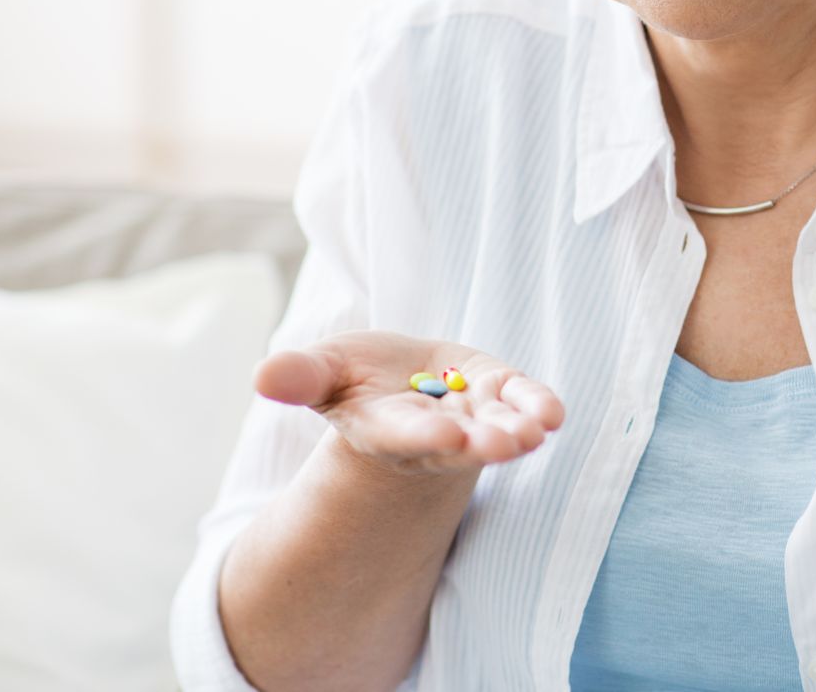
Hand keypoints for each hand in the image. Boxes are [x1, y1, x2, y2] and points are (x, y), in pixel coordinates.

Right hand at [254, 330, 564, 477]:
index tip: (447, 434)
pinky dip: (538, 406)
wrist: (400, 385)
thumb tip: (261, 376)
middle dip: (482, 443)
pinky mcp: (497, 392)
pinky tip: (554, 414)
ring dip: (516, 431)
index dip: (425, 434)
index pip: (406, 434)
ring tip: (536, 432)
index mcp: (386, 428)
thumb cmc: (356, 381)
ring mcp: (471, 414)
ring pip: (496, 428)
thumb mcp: (324, 371)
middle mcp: (434, 431)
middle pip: (460, 441)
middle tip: (508, 444)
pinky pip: (521, 403)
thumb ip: (302, 376)